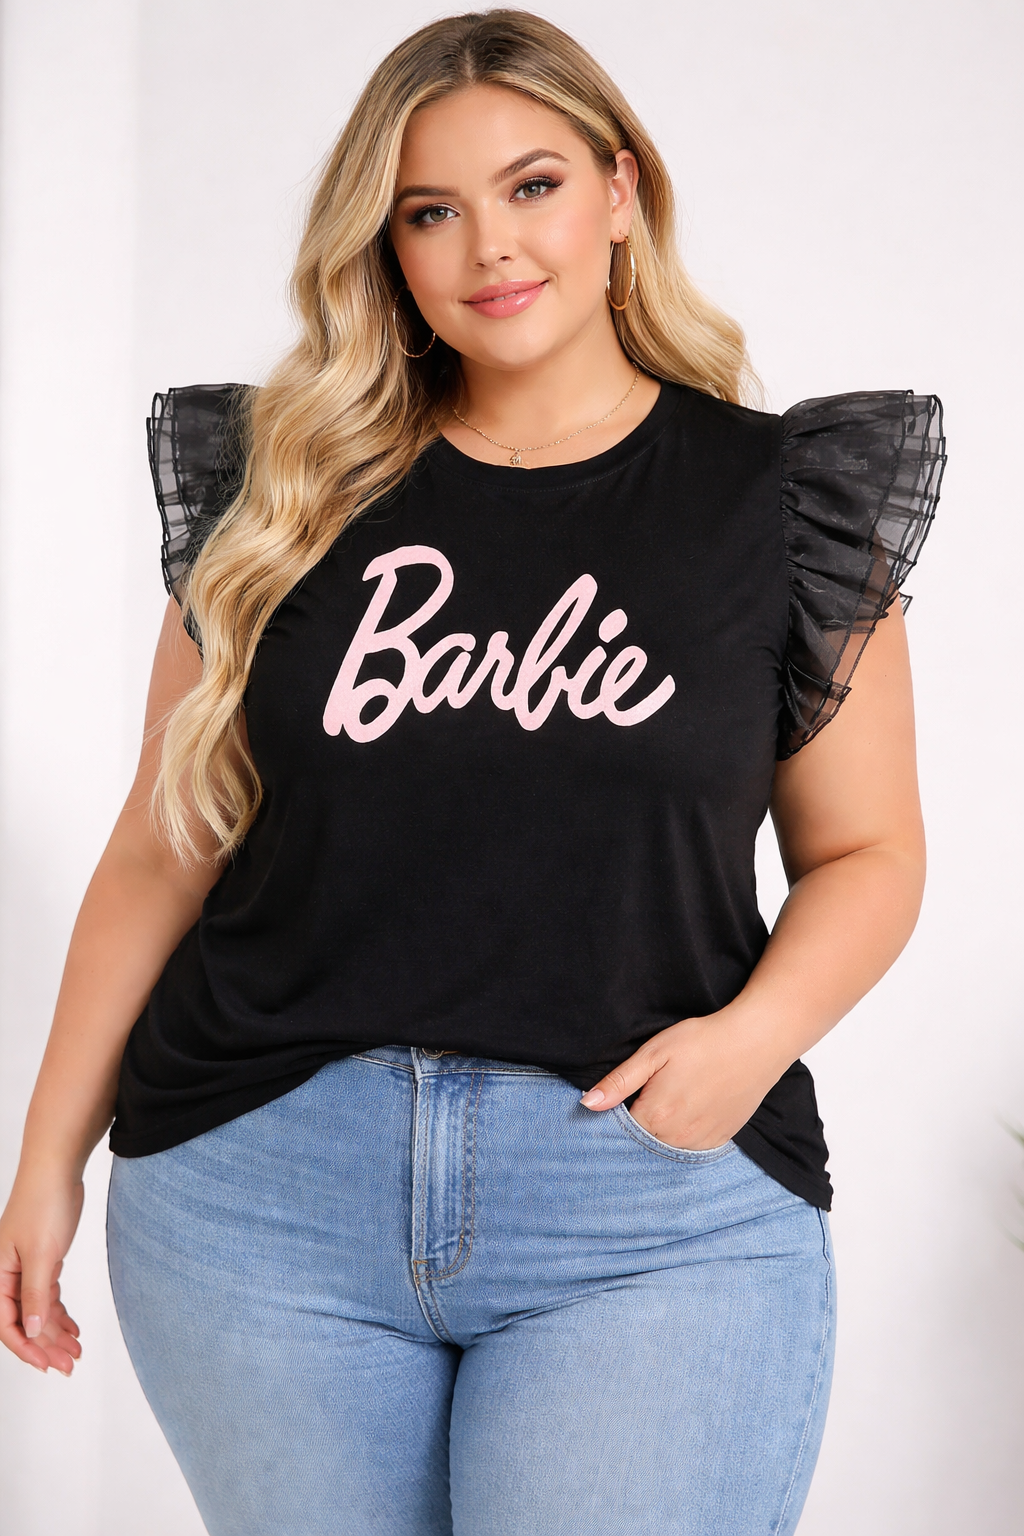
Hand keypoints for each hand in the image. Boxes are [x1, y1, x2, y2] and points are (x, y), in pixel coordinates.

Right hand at [0, 1173, 84, 1373]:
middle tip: (69, 1365)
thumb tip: (31, 1329)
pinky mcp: (42, 1260)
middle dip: (45, 1345)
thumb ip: (36, 1294)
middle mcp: (6, 1275)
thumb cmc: (43, 1204)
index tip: (46, 1365)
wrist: (57, 1170)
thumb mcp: (42, 1254)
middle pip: (23, 1321)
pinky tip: (73, 1327)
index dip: (26, 1348)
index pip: (6, 1324)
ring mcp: (24, 1268)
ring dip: (55, 1332)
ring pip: (37, 1310)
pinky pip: (47, 1295)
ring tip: (76, 1351)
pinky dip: (59, 1313)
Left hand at [579, 1010, 786, 1150]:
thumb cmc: (702, 1041)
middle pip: (643, 1140)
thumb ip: (620, 1082)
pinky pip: (691, 1147)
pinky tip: (689, 1109)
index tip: (623, 1097)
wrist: (755, 1042)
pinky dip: (684, 1134)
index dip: (617, 1112)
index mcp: (656, 1115)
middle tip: (650, 1093)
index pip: (620, 1129)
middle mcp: (677, 1137)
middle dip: (638, 1122)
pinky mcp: (720, 1139)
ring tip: (672, 1098)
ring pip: (666, 1146)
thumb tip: (588, 1104)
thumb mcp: (654, 1053)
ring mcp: (701, 1142)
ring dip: (661, 1130)